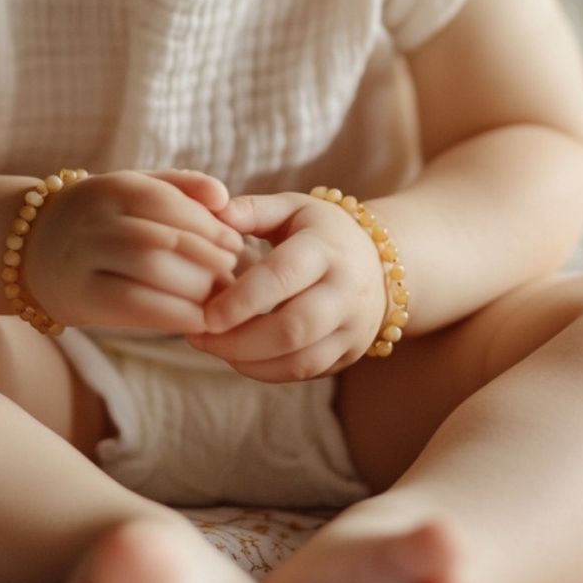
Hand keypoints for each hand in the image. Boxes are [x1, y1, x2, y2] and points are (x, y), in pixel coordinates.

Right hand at [23, 170, 243, 332]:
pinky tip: (197, 319)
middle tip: (233, 273)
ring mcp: (81, 259)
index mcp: (112, 186)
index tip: (237, 244)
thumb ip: (181, 188)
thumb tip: (223, 197)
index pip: (169, 203)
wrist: (32, 251)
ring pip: (149, 269)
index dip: (210, 226)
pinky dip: (173, 313)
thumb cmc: (102, 220)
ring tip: (218, 296)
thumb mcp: (133, 191)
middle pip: (162, 237)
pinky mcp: (79, 298)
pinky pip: (133, 305)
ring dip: (195, 285)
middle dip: (207, 258)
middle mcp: (93, 220)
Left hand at [187, 192, 386, 382]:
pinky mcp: (350, 353)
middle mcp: (345, 291)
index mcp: (325, 249)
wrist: (383, 262)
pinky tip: (237, 356)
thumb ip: (252, 210)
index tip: (204, 314)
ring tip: (211, 346)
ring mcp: (352, 327)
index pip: (282, 277)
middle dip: (239, 340)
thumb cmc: (322, 231)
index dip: (241, 300)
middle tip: (199, 335)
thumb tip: (214, 211)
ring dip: (247, 361)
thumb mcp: (293, 208)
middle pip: (293, 328)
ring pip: (299, 360)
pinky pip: (305, 373)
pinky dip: (265, 371)